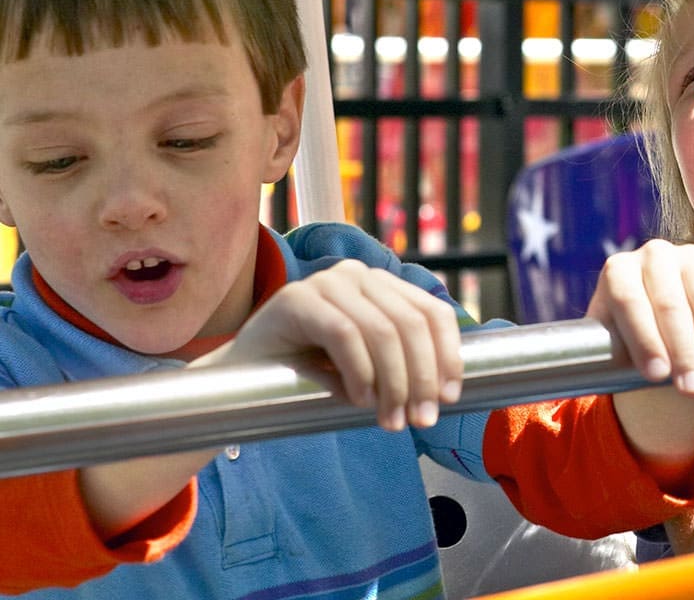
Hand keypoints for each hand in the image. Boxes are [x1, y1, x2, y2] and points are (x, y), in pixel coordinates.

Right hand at [220, 259, 462, 431]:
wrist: (242, 381)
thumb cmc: (310, 376)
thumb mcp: (368, 368)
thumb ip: (402, 366)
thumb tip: (445, 393)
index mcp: (383, 286)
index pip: (433, 313)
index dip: (448, 355)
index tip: (449, 397)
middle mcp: (358, 274)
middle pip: (412, 324)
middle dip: (422, 378)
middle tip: (420, 420)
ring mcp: (327, 281)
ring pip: (382, 331)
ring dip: (393, 384)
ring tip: (390, 419)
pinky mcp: (296, 298)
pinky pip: (344, 334)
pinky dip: (359, 373)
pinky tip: (358, 400)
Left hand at [586, 239, 693, 394]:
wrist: (663, 321)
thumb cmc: (631, 340)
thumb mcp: (613, 346)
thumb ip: (611, 356)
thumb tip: (621, 376)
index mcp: (618, 271)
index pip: (629, 301)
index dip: (644, 340)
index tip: (658, 376)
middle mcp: (653, 254)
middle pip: (670, 304)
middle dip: (684, 353)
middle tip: (692, 389)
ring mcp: (690, 253)